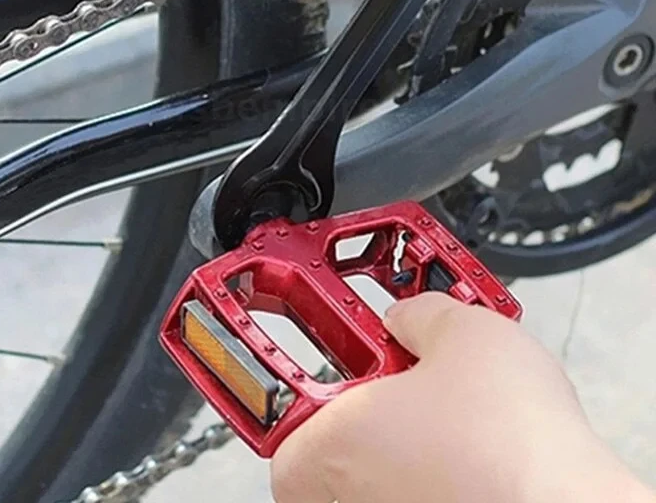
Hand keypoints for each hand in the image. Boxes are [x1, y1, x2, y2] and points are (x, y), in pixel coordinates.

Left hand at [271, 292, 654, 502]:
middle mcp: (333, 501)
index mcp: (316, 450)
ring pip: (375, 468)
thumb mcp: (465, 333)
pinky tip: (473, 453)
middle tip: (411, 376)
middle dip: (372, 400)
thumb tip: (410, 317)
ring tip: (454, 414)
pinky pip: (408, 490)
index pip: (282, 399)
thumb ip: (419, 313)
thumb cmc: (513, 454)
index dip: (316, 364)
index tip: (328, 346)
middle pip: (333, 433)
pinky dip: (433, 469)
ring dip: (406, 436)